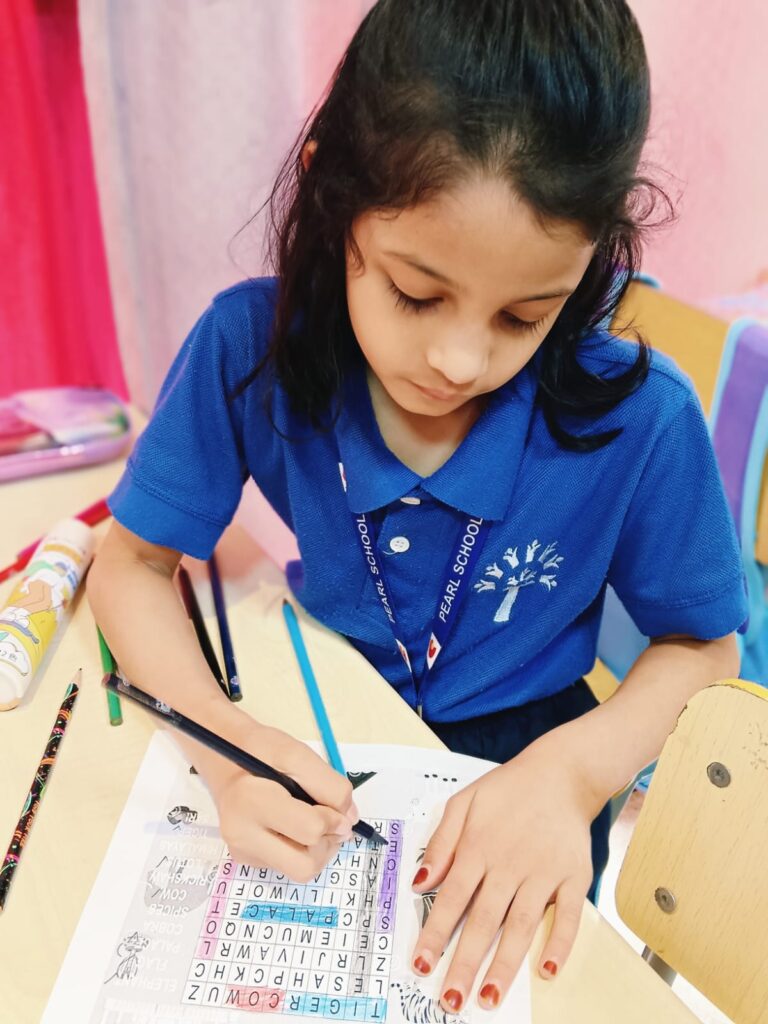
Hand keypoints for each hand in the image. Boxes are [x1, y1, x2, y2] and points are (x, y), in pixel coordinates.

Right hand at [210, 723, 357, 882]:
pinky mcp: (245, 859)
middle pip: (306, 865)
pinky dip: (301, 849)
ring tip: (312, 819)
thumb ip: (329, 785)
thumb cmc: (261, 751)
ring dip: (318, 848)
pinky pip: (287, 866)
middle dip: (327, 843)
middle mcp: (242, 835)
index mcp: (252, 802)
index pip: (310, 830)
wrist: (224, 759)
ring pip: (300, 871)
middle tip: (329, 819)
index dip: (334, 819)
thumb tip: (350, 819)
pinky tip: (292, 825)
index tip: (335, 805)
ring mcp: (241, 852)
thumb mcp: (298, 754)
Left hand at [410, 738, 594, 1012]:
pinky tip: (547, 968)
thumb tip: (420, 881)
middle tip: (452, 1000)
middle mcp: (509, 864)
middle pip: (484, 921)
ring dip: (505, 964)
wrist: (561, 773)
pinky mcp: (574, 876)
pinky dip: (560, 942)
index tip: (421, 965)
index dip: (435, 934)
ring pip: (521, 925)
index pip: (451, 899)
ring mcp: (543, 873)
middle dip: (465, 963)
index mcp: (479, 848)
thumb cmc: (508, 789)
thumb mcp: (464, 802)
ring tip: (490, 996)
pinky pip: (568, 915)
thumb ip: (442, 842)